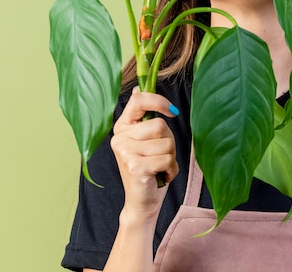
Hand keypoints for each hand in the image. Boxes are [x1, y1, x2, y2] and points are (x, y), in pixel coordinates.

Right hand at [111, 87, 179, 221]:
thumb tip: (136, 90)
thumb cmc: (149, 168)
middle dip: (169, 142)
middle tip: (160, 156)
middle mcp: (119, 137)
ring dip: (171, 158)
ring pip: (166, 143)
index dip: (159, 101)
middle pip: (161, 125)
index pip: (139, 99)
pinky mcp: (135, 166)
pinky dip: (171, 170)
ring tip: (159, 167)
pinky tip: (160, 176)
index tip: (172, 111)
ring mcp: (125, 151)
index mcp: (122, 126)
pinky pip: (167, 159)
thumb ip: (144, 117)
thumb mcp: (147, 140)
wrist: (141, 201)